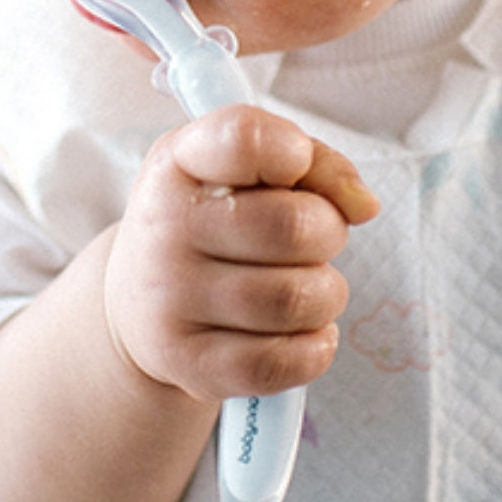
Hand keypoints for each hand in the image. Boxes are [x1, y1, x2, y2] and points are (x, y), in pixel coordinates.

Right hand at [103, 105, 378, 400]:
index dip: (293, 152)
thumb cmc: (214, 222)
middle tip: (313, 238)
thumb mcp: (245, 170)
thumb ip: (314, 164)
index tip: (296, 168)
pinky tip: (299, 331)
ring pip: (298, 299)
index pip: (244, 139)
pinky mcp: (189, 363)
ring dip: (325, 294)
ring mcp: (170, 300)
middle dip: (328, 232)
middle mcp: (165, 228)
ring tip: (304, 286)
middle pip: (294, 227)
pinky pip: (283, 362)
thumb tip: (363, 204)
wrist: (139, 302)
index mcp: (180, 162)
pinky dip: (314, 348)